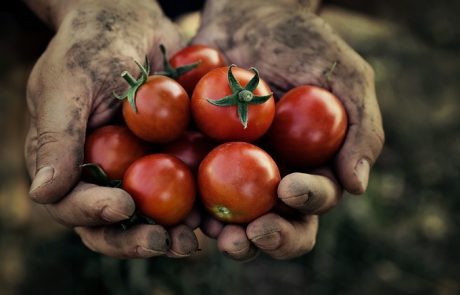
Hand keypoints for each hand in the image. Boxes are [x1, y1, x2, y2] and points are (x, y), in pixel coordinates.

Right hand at [25, 0, 197, 257]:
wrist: (134, 21)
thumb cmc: (92, 46)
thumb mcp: (68, 85)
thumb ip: (56, 139)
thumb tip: (42, 194)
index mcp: (69, 164)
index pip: (72, 204)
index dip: (94, 213)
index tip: (122, 205)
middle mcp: (104, 175)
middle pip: (115, 223)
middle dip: (137, 239)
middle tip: (163, 242)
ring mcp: (142, 170)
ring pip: (155, 217)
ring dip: (174, 234)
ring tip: (195, 239)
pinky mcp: (175, 159)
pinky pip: (189, 190)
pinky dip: (203, 207)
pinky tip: (219, 216)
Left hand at [194, 0, 383, 259]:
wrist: (250, 15)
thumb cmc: (304, 43)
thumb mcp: (346, 77)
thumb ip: (361, 130)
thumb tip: (356, 186)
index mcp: (310, 166)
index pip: (314, 198)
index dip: (307, 203)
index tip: (290, 188)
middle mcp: (272, 177)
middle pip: (274, 223)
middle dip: (267, 237)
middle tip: (253, 234)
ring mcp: (233, 171)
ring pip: (231, 219)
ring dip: (225, 235)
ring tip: (214, 233)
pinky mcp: (198, 158)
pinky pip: (191, 188)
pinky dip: (187, 205)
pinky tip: (181, 211)